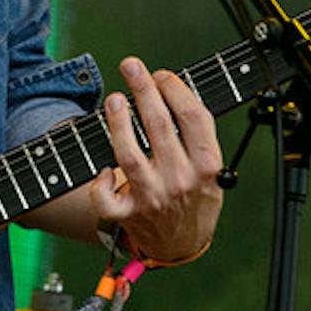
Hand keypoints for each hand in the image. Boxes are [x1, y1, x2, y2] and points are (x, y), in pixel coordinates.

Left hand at [86, 57, 222, 262]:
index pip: (193, 118)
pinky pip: (107, 199)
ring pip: (129, 155)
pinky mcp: (129, 214)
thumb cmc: (195, 197)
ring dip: (118, 123)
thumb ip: (197, 136)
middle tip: (131, 66)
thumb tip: (172, 90)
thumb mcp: (210, 167)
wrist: (183, 244)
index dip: (176, 89)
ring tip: (113, 99)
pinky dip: (101, 183)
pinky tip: (103, 168)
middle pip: (160, 126)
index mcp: (206, 165)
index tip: (162, 75)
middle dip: (143, 90)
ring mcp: (153, 197)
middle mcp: (180, 180)